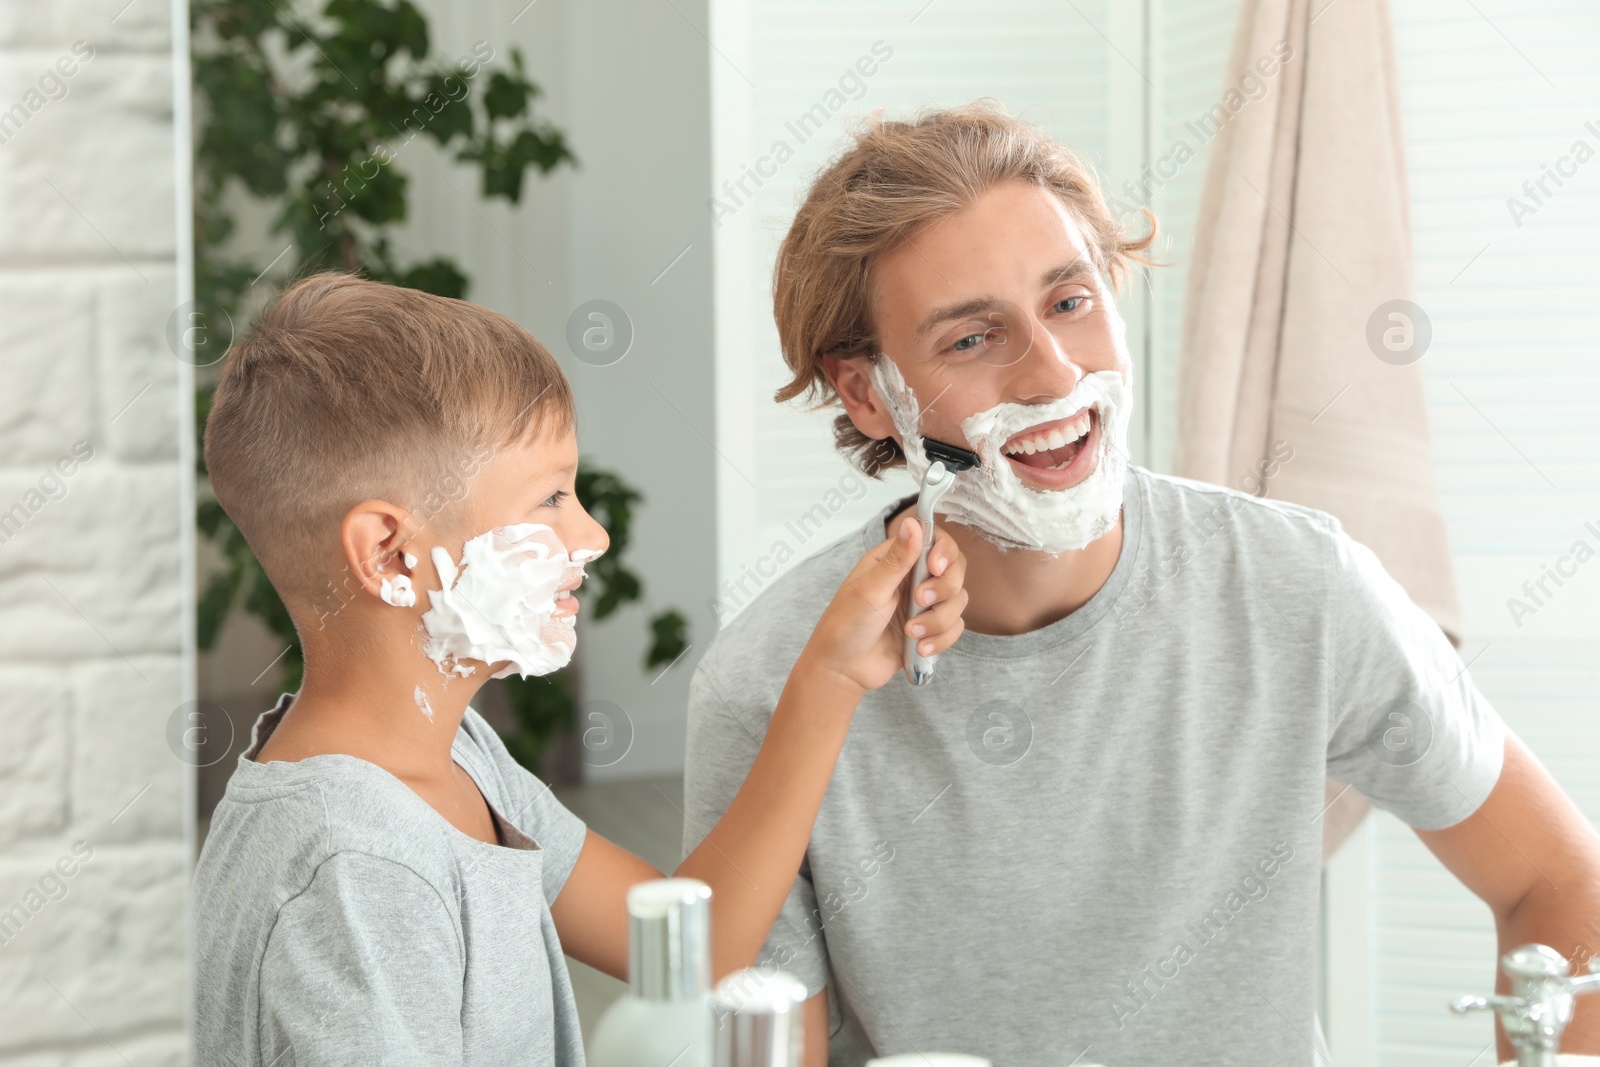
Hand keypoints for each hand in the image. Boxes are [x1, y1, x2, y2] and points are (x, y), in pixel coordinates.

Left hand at [802, 516, 967, 696]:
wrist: (844, 669)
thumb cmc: (846, 624)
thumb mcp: (870, 589)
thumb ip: (897, 559)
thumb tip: (913, 523)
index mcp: (895, 560)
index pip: (935, 541)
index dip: (944, 552)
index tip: (935, 568)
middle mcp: (913, 578)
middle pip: (955, 570)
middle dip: (943, 589)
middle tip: (919, 602)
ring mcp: (923, 605)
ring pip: (958, 601)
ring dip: (938, 620)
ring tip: (910, 632)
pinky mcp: (930, 629)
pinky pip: (955, 627)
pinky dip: (941, 639)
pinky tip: (919, 647)